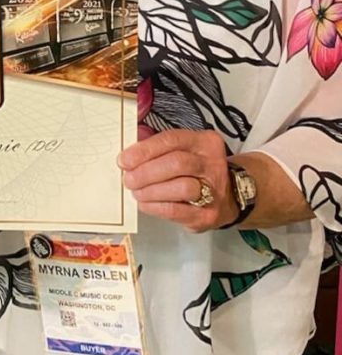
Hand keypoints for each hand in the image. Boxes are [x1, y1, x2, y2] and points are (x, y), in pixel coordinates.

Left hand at [118, 128, 237, 232]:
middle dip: (146, 172)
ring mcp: (214, 190)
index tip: (124, 159)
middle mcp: (212, 163)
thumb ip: (158, 147)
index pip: (171, 140)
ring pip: (181, 187)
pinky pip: (178, 210)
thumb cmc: (196, 169)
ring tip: (136, 192)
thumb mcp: (183, 150)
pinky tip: (145, 204)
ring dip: (151, 191)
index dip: (145, 150)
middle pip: (177, 163)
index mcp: (204, 142)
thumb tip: (127, 154)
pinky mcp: (207, 215)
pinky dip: (156, 207)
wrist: (229, 197)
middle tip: (128, 179)